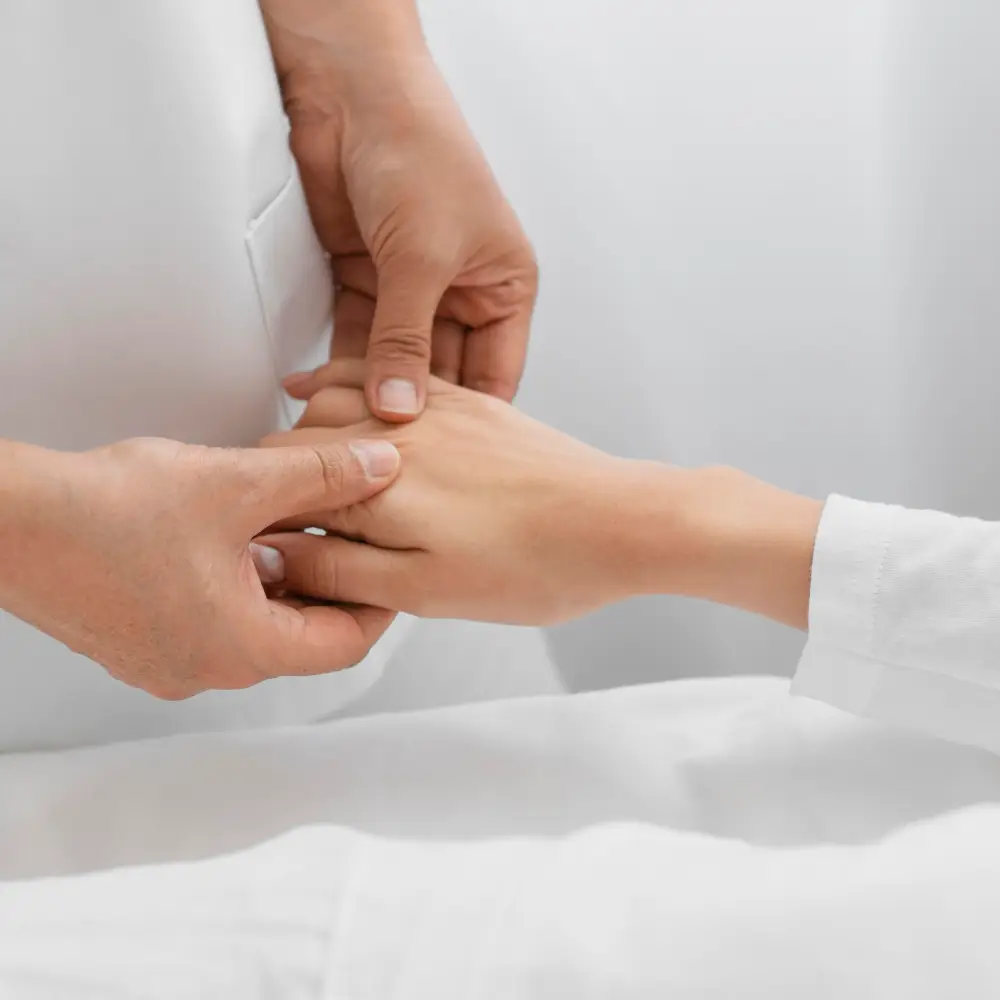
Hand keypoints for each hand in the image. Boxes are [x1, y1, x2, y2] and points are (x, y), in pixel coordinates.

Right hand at [0, 435, 399, 699]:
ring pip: (256, 628)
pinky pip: (212, 623)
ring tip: (296, 529)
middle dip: (330, 587)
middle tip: (352, 542)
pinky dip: (238, 589)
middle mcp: (207, 670)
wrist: (10, 520)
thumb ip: (320, 474)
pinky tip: (236, 540)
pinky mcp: (138, 643)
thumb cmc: (105, 512)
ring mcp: (167, 662)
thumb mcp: (238, 484)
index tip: (393, 568)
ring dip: (282, 584)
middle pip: (301, 638)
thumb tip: (380, 464)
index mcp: (242, 649)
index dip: (379, 602)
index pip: (345, 643)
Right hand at [258, 361, 648, 625]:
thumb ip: (338, 569)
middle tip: (283, 514)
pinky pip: (391, 378)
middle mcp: (396, 434)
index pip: (280, 483)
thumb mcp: (423, 590)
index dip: (261, 513)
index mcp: (376, 486)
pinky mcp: (467, 404)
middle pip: (300, 436)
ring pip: (338, 398)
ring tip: (300, 463)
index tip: (260, 540)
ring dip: (308, 426)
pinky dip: (351, 385)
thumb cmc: (536, 564)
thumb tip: (275, 556)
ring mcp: (434, 411)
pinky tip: (342, 398)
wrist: (620, 522)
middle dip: (281, 473)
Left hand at [260, 0, 537, 418]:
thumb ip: (407, 339)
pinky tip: (329, 399)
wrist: (353, 92)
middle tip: (393, 459)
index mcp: (502, 287)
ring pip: (396, 362)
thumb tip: (400, 408)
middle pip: (442, 375)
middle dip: (418, 413)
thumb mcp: (422, 256)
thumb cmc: (420, 150)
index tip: (450, 467)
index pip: (495, 374)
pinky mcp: (366, 281)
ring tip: (355, 440)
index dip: (475, 422)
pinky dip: (343, 368)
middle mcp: (461, 294)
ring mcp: (411, 290)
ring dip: (374, 395)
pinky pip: (359, 340)